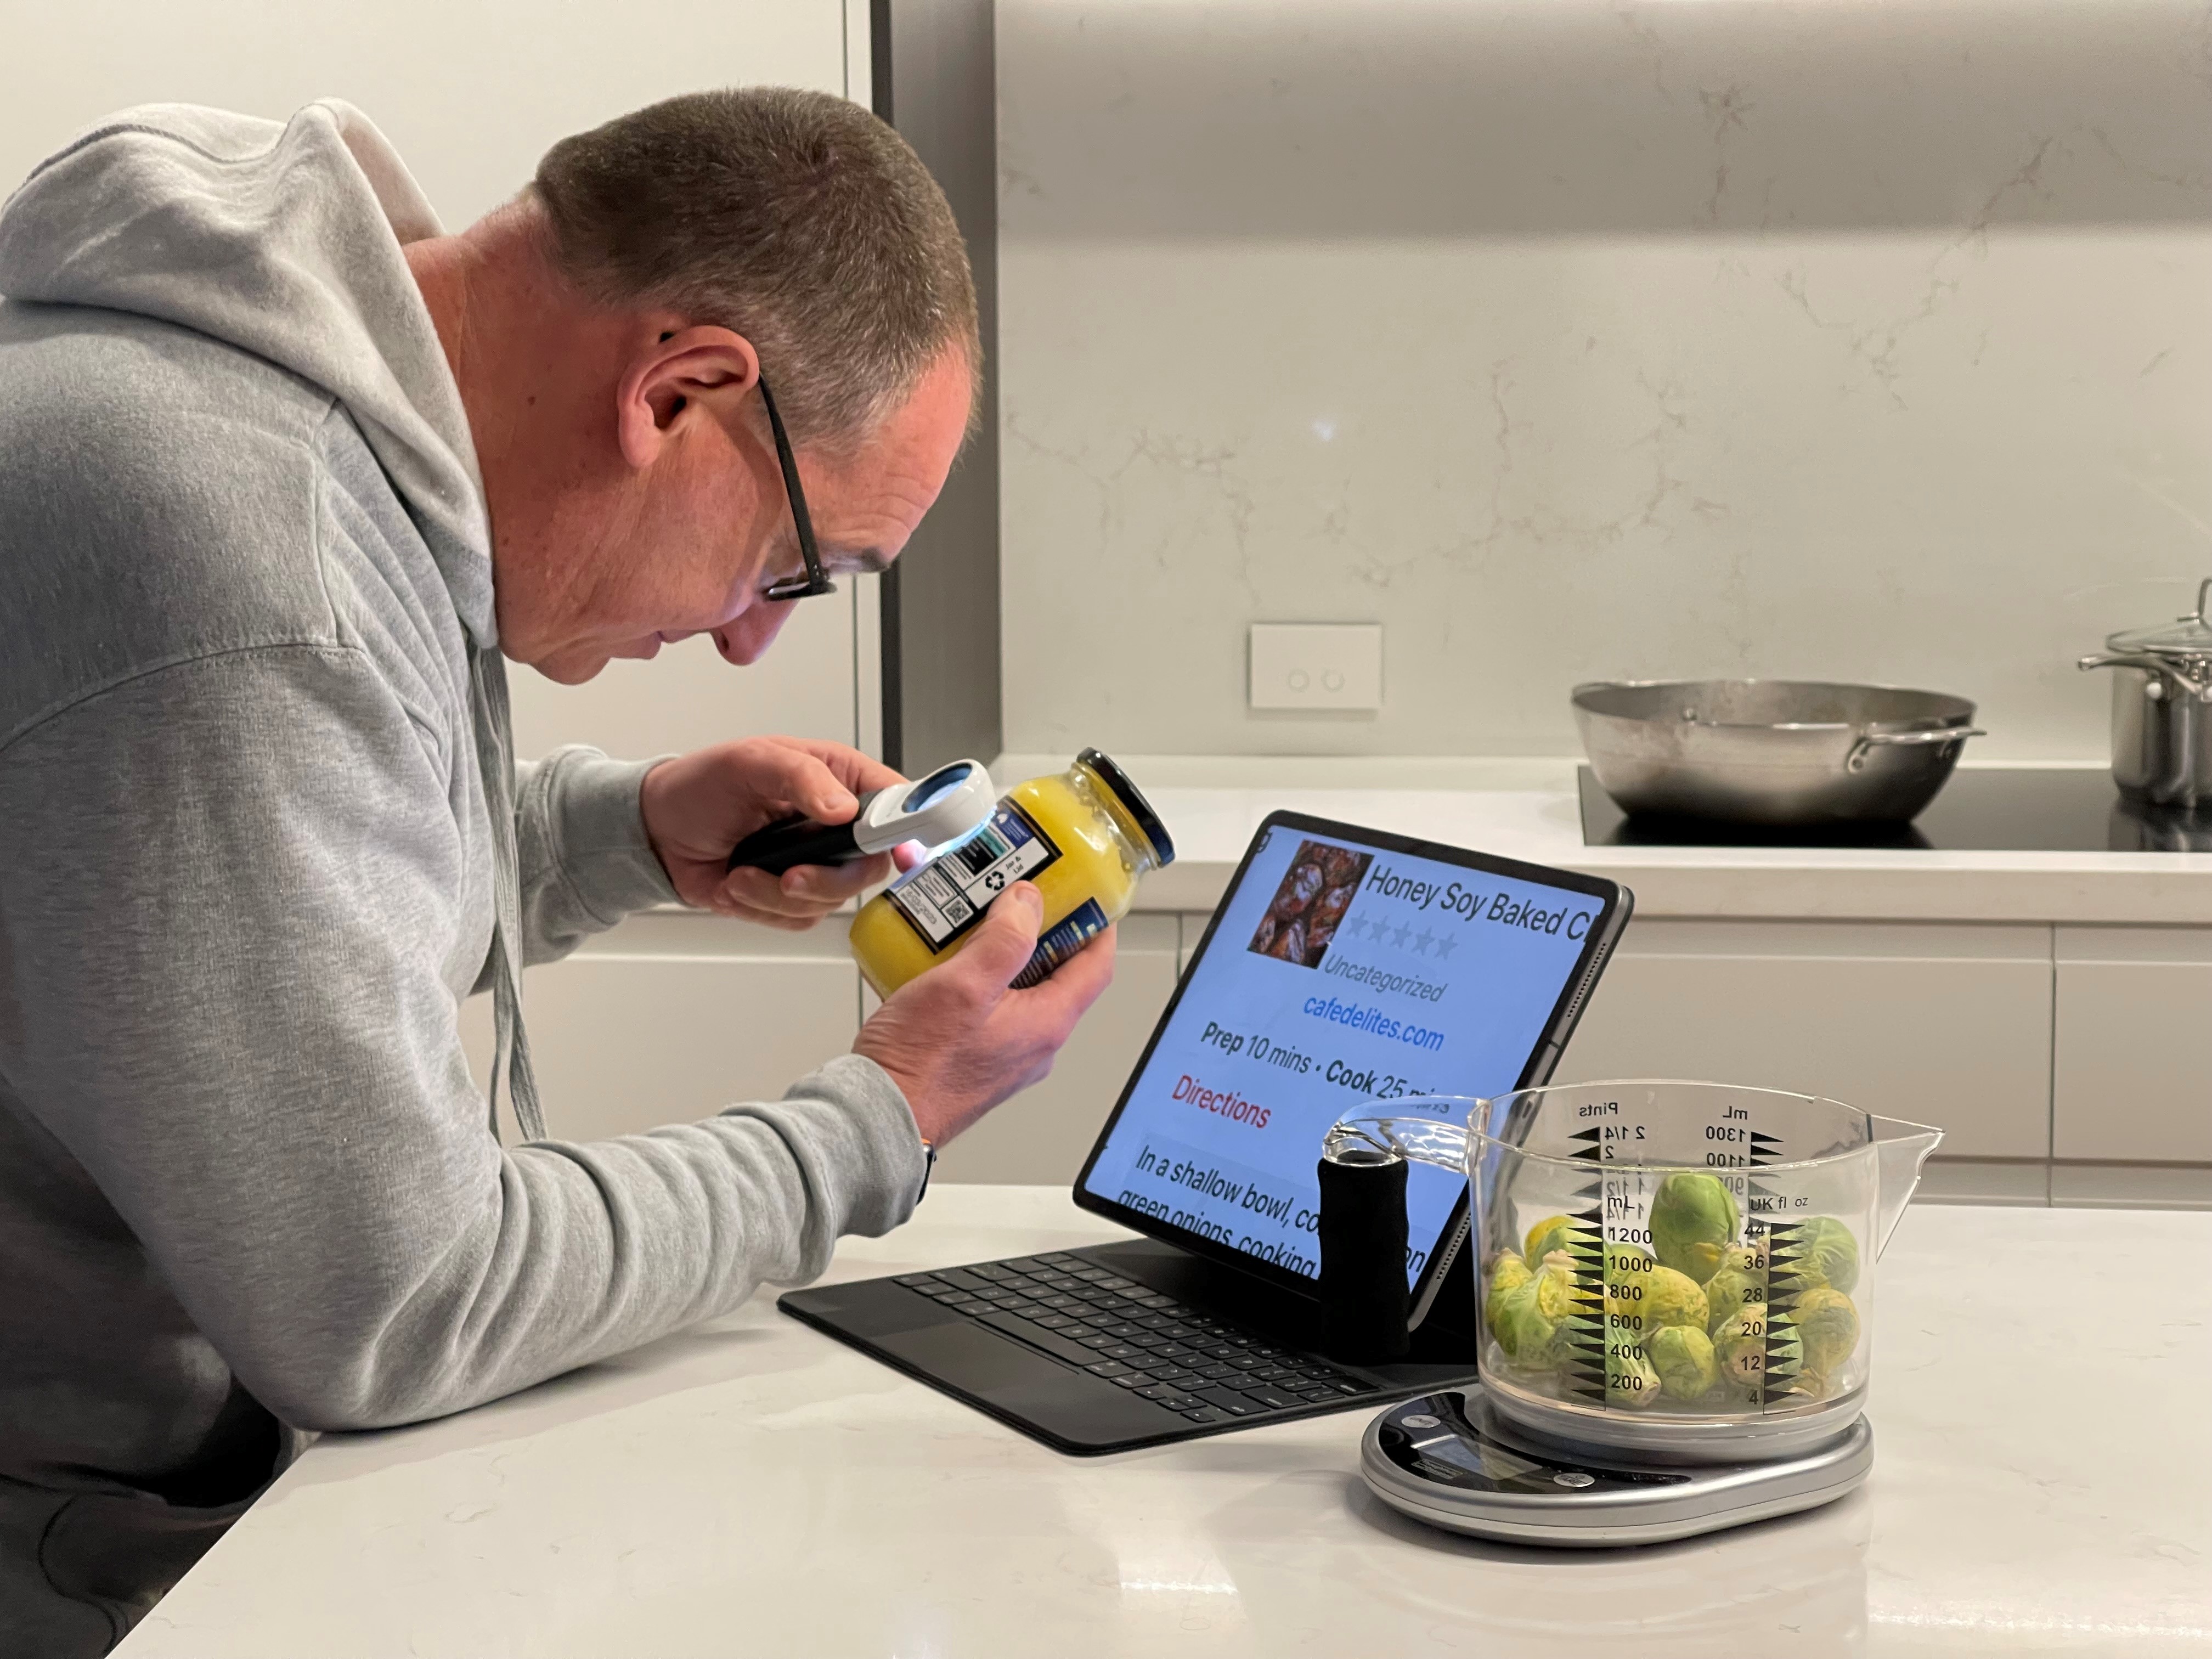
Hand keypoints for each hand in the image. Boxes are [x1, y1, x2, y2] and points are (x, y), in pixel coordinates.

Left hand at [640, 737, 915, 929]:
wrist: (657, 831)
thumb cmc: (702, 786)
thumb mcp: (750, 762)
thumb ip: (801, 777)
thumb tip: (842, 806)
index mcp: (837, 778)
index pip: (894, 801)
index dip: (906, 826)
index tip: (897, 848)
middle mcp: (833, 823)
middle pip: (870, 865)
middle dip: (828, 879)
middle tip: (791, 875)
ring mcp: (814, 863)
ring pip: (832, 899)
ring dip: (778, 895)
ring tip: (741, 873)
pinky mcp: (789, 895)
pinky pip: (796, 918)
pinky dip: (759, 908)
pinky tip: (736, 883)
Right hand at [854, 882, 1116, 1146]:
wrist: (876, 1117)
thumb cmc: (919, 1064)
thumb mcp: (965, 985)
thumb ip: (1005, 938)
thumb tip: (1029, 901)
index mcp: (1047, 1022)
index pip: (1096, 965)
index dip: (1095, 923)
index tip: (1083, 892)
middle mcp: (1034, 1041)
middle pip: (1055, 972)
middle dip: (1036, 928)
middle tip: (1013, 895)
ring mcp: (1006, 1052)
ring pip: (1017, 987)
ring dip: (999, 951)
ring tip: (972, 920)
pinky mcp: (975, 1056)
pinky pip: (988, 1006)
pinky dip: (975, 977)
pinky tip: (945, 959)